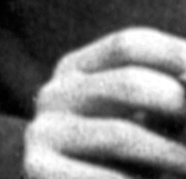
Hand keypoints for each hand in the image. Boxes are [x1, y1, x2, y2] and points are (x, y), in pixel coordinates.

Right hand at [26, 29, 185, 178]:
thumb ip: (164, 103)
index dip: (174, 54)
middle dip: (181, 102)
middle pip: (129, 82)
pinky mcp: (39, 168)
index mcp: (76, 70)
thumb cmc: (121, 166)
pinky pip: (106, 176)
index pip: (130, 45)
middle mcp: (54, 93)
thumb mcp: (140, 126)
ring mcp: (43, 130)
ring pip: (123, 133)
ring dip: (173, 154)